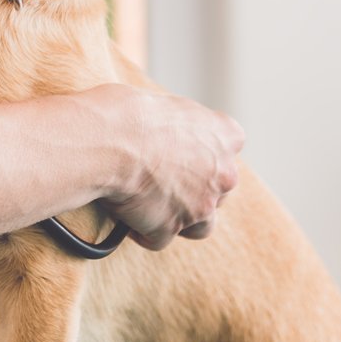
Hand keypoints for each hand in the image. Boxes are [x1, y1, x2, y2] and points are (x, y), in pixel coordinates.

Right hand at [91, 85, 243, 249]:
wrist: (111, 141)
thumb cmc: (131, 112)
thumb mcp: (166, 103)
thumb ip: (179, 123)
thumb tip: (163, 129)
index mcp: (225, 135)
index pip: (229, 144)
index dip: (204, 150)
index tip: (182, 148)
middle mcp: (223, 173)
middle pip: (218, 187)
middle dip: (196, 187)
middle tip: (164, 178)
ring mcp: (199, 206)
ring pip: (201, 224)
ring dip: (182, 219)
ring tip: (154, 209)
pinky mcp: (169, 229)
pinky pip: (159, 238)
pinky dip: (145, 232)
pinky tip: (127, 220)